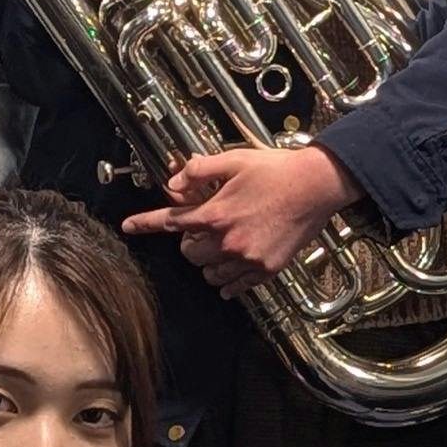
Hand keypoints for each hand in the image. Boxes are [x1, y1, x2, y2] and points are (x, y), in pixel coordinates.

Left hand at [123, 144, 357, 292]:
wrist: (317, 186)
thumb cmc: (278, 170)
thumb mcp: (234, 160)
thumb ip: (200, 171)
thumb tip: (175, 182)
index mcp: (216, 213)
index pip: (170, 222)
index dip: (145, 223)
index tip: (128, 226)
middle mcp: (228, 241)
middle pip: (189, 253)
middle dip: (190, 241)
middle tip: (205, 227)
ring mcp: (248, 258)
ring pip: (210, 274)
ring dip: (209, 262)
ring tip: (222, 245)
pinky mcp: (267, 269)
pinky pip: (236, 286)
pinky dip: (229, 281)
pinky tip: (233, 270)